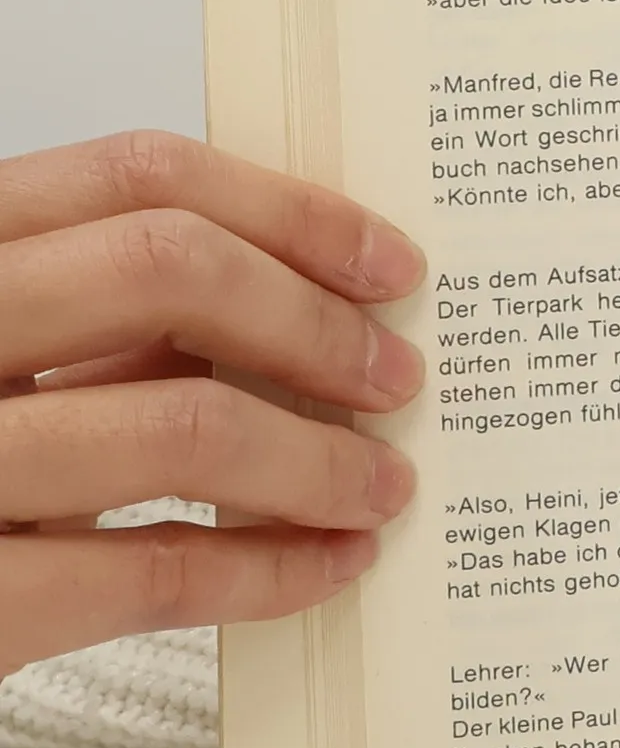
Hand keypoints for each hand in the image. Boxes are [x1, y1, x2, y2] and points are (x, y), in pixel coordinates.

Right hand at [0, 131, 426, 671]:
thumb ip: (95, 320)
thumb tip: (284, 308)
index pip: (135, 176)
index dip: (290, 213)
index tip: (390, 265)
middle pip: (166, 268)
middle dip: (315, 325)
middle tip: (396, 378)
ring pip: (178, 420)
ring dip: (319, 460)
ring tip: (383, 488)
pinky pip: (151, 571)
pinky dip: (267, 569)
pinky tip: (329, 565)